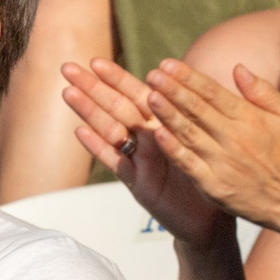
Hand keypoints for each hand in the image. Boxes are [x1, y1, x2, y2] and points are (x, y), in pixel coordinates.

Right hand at [62, 59, 226, 246]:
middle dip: (93, 88)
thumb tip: (189, 80)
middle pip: (117, 109)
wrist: (210, 219)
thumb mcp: (207, 139)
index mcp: (166, 125)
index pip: (138, 95)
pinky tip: (80, 131)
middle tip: (68, 68)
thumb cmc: (211, 175)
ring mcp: (139, 162)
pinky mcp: (139, 184)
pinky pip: (118, 163)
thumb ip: (194, 113)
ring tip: (69, 93)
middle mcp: (148, 141)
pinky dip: (99, 147)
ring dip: (89, 112)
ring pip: (111, 132)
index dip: (118, 79)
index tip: (97, 60)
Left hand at [140, 58, 279, 233]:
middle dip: (172, 89)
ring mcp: (222, 161)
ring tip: (148, 96)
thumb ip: (263, 91)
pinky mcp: (213, 184)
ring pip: (189, 133)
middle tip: (152, 74)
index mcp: (251, 118)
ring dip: (167, 114)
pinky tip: (156, 134)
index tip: (168, 63)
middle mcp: (234, 137)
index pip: (214, 92)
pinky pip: (188, 163)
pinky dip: (172, 149)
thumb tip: (238, 68)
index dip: (189, 77)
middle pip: (198, 109)